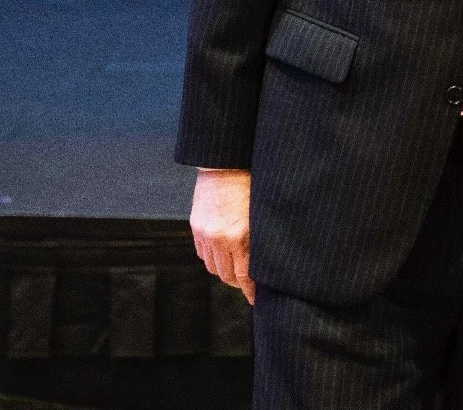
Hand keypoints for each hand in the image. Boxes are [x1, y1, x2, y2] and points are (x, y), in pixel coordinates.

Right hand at [190, 168, 255, 304]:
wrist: (227, 162)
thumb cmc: (253, 184)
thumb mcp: (263, 214)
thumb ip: (261, 239)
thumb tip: (267, 263)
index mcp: (240, 236)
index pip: (244, 277)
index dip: (250, 292)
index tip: (256, 300)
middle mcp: (219, 238)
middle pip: (227, 276)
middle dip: (238, 282)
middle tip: (249, 282)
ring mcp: (205, 233)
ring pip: (213, 267)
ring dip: (225, 270)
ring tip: (237, 267)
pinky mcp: (196, 226)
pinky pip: (203, 253)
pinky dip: (212, 257)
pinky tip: (223, 252)